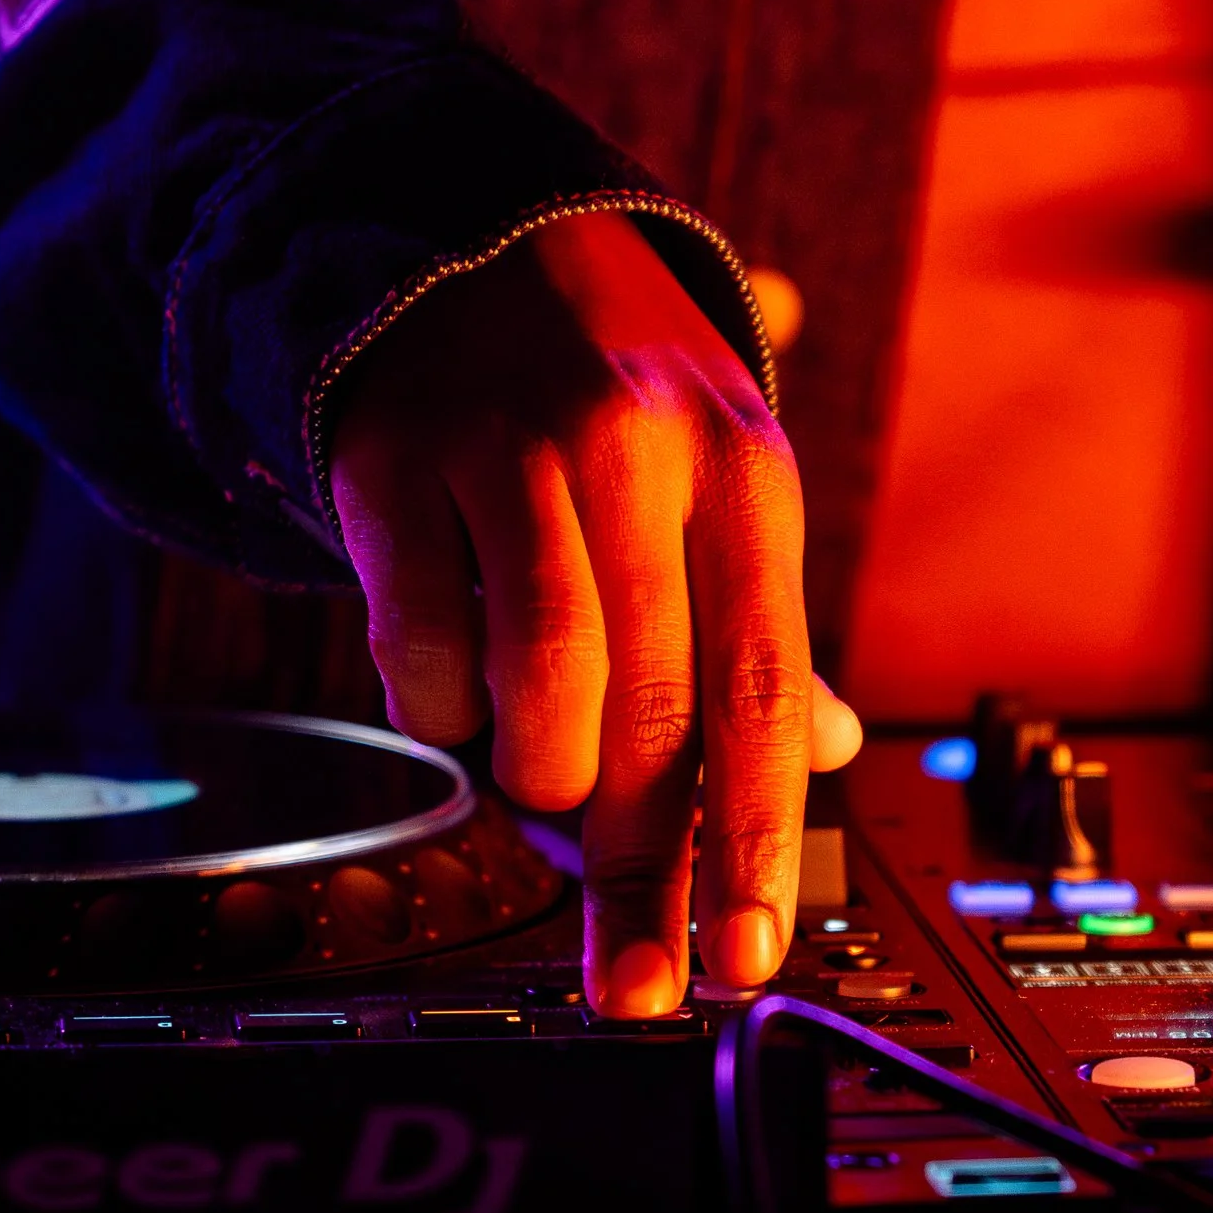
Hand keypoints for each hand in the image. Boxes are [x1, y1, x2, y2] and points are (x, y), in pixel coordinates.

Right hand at [329, 212, 861, 1014]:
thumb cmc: (612, 394)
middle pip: (651, 721)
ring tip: (547, 762)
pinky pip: (422, 656)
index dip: (755, 842)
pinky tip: (462, 671)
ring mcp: (508, 453)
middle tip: (632, 977)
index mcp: (742, 475)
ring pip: (537, 697)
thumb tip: (819, 754)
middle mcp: (636, 457)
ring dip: (542, 774)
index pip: (763, 692)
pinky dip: (444, 704)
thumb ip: (760, 627)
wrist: (468, 234)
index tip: (744, 958)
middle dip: (644, 877)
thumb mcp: (721, 482)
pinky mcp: (394, 465)